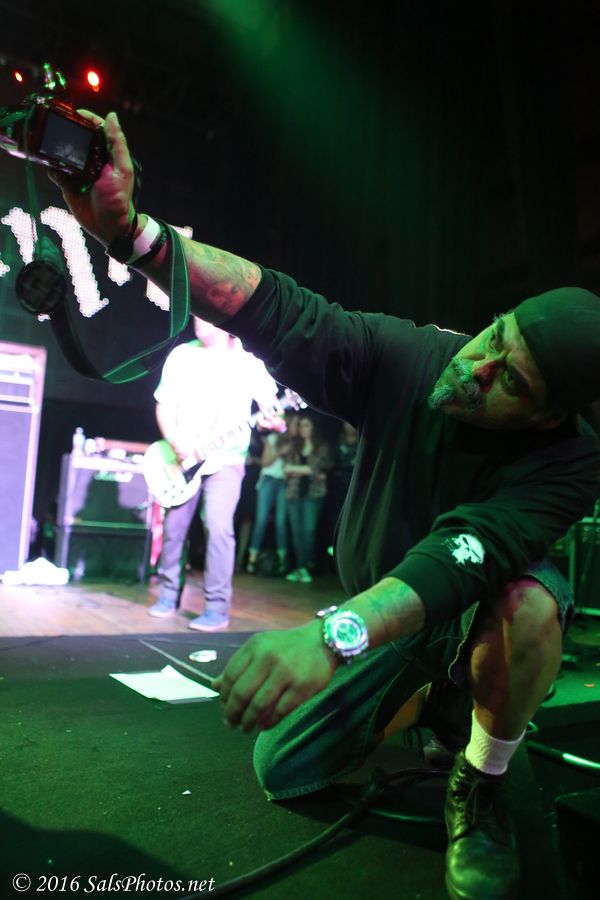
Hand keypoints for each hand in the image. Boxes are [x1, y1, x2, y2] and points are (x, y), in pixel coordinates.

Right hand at [48, 110, 135, 244]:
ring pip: (64, 154)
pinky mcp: (67, 184)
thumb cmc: (119, 198)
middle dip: (68, 132)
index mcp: (107, 154)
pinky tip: (52, 168)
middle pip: (77, 139)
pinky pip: (56, 172)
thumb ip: (117, 143)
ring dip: (57, 149)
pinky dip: (52, 168)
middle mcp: (92, 160)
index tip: (75, 112)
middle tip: (57, 126)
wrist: (108, 226)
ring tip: (50, 144)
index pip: (97, 130)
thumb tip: (112, 116)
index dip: (87, 119)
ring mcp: (78, 172)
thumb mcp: (122, 169)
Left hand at [213, 620, 337, 731]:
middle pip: (242, 693)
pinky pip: (280, 711)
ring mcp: (286, 673)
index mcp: (255, 646)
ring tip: (246, 727)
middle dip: (233, 713)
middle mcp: (268, 658)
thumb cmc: (286, 647)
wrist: (323, 642)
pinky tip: (264, 725)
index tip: (223, 707)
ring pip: (259, 705)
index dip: (224, 696)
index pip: (231, 676)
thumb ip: (238, 666)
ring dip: (248, 721)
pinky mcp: (302, 687)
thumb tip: (215, 687)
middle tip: (231, 723)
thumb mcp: (260, 648)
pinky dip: (269, 722)